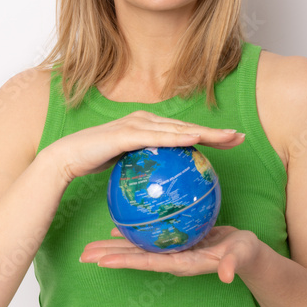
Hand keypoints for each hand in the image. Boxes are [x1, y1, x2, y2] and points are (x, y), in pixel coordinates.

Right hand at [45, 110, 244, 183]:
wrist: (65, 158)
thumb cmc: (92, 161)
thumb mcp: (124, 166)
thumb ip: (142, 168)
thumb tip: (159, 186)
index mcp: (146, 127)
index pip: (182, 131)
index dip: (208, 134)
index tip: (231, 141)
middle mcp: (144, 120)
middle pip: (186, 126)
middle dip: (215, 131)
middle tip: (240, 136)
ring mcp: (136, 124)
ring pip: (178, 129)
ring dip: (205, 132)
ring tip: (228, 138)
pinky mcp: (127, 133)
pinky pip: (159, 137)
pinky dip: (180, 137)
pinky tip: (197, 139)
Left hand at [79, 226, 263, 283]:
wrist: (247, 254)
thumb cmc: (245, 255)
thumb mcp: (241, 256)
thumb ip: (233, 265)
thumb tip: (227, 275)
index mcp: (182, 263)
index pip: (148, 263)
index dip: (124, 261)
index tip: (101, 261)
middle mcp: (171, 259)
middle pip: (135, 257)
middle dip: (109, 256)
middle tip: (82, 253)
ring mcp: (171, 251)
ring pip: (137, 248)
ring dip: (113, 247)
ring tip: (90, 245)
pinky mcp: (174, 241)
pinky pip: (148, 237)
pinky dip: (132, 232)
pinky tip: (117, 226)